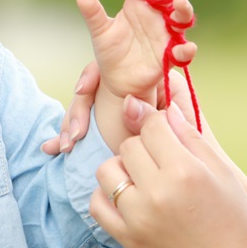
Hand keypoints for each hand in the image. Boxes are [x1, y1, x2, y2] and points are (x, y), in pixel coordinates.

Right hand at [40, 60, 197, 154]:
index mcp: (152, 78)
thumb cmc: (195, 148)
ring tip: (57, 146)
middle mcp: (133, 89)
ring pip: (85, 108)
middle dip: (78, 109)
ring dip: (69, 124)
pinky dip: (67, 137)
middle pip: (94, 87)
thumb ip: (157, 114)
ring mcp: (119, 108)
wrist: (193, 180)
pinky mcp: (109, 127)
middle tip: (72, 135)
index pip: (114, 67)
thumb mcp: (178, 126)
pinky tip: (51, 148)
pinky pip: (84, 127)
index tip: (82, 90)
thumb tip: (129, 103)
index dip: (93, 77)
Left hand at [76, 0, 196, 102]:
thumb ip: (93, 14)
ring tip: (179, 1)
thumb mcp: (100, 32)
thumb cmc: (110, 51)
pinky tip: (187, 47)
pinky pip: (183, 51)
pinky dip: (187, 50)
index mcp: (138, 3)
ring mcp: (166, 33)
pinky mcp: (170, 55)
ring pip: (181, 17)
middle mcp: (156, 14)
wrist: (117, 79)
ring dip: (183, 9)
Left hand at [89, 103, 246, 247]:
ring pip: (107, 171)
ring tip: (142, 178)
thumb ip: (191, 137)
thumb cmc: (234, 222)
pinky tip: (126, 197)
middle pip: (128, 146)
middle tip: (161, 161)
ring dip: (121, 168)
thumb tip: (165, 108)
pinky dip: (106, 195)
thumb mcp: (223, 173)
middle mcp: (157, 192)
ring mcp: (138, 217)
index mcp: (185, 171)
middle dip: (142, 146)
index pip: (151, 126)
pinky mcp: (127, 238)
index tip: (166, 135)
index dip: (158, 125)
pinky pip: (97, 205)